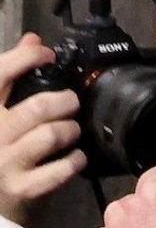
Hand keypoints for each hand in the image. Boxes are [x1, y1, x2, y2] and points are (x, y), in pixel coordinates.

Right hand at [0, 33, 85, 225]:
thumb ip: (11, 79)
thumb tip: (32, 39)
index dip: (24, 56)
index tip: (46, 53)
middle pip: (38, 106)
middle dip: (65, 102)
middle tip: (70, 104)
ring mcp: (5, 163)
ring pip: (53, 134)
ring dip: (72, 130)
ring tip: (72, 132)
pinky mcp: (24, 189)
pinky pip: (63, 167)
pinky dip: (76, 160)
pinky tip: (74, 158)